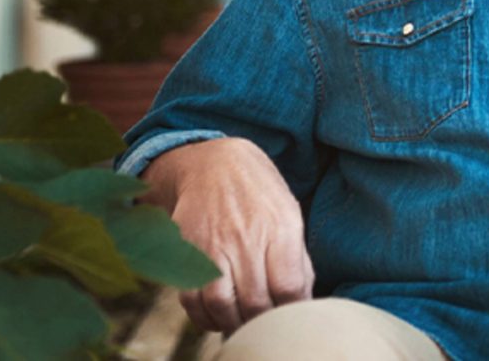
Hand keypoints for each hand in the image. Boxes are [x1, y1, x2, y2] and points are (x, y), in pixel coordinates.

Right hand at [142, 138, 313, 333]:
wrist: (212, 165)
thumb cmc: (259, 194)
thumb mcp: (289, 215)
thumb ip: (296, 259)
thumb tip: (302, 300)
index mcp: (281, 229)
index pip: (289, 287)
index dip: (292, 310)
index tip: (291, 315)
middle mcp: (246, 239)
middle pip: (257, 302)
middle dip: (264, 321)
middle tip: (266, 323)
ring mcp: (213, 246)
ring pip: (222, 305)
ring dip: (233, 323)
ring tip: (242, 322)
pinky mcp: (186, 251)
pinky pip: (192, 298)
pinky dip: (205, 316)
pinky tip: (218, 314)